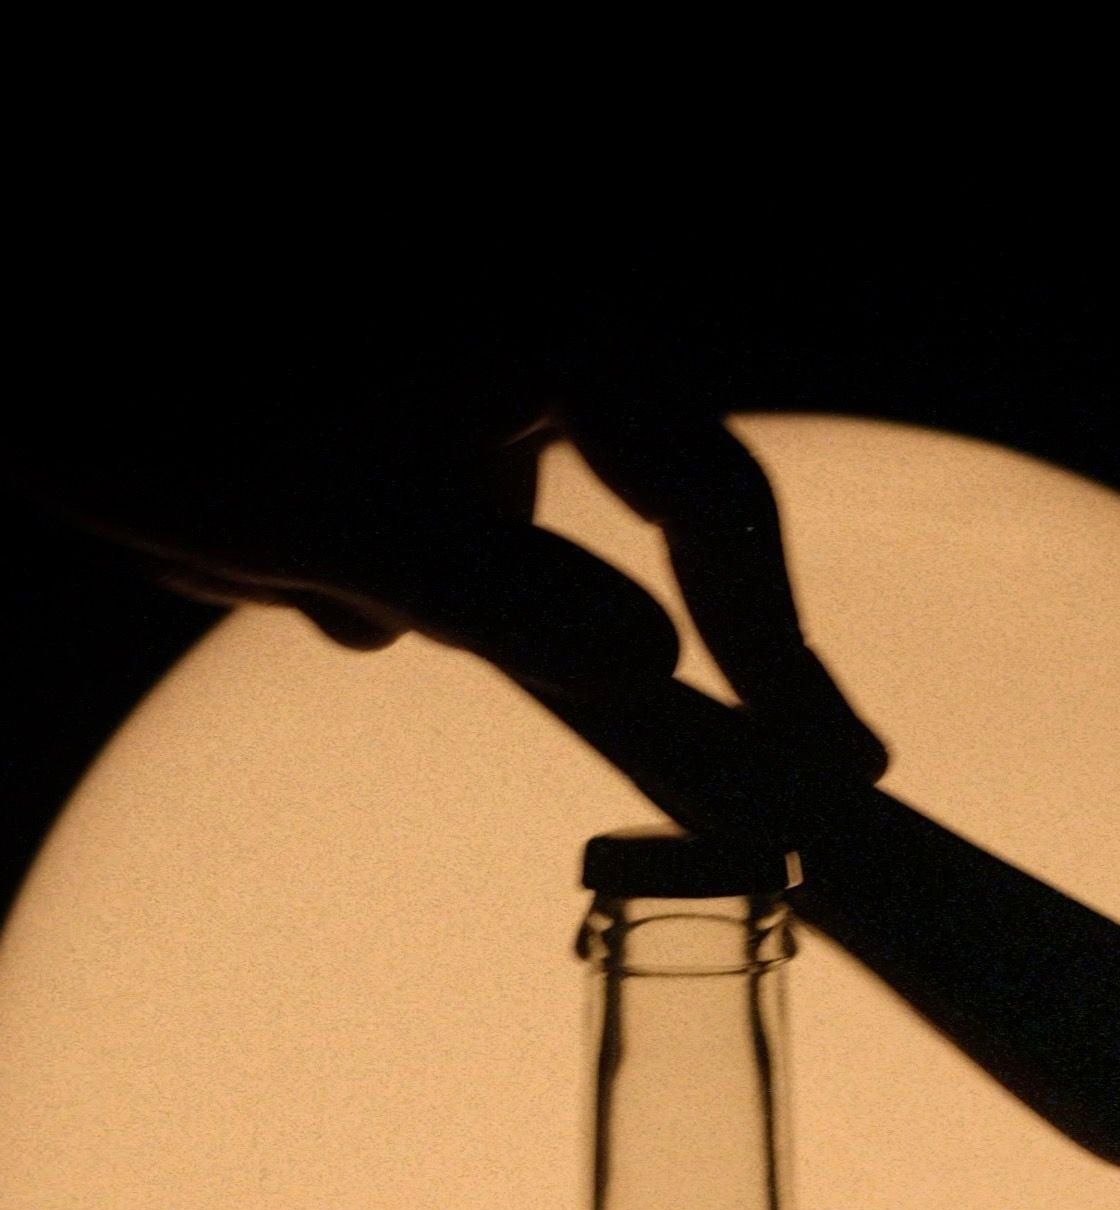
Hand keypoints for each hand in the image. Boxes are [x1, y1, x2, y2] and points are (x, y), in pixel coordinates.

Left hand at [1, 285, 886, 785]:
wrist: (24, 345)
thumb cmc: (177, 400)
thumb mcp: (347, 523)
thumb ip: (515, 600)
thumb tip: (651, 668)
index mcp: (562, 334)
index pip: (717, 504)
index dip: (782, 648)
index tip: (837, 763)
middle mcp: (529, 339)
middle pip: (604, 508)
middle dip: (489, 590)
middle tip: (468, 646)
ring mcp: (453, 371)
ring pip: (479, 528)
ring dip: (376, 568)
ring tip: (240, 528)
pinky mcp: (379, 401)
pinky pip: (403, 513)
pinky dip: (335, 545)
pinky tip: (232, 517)